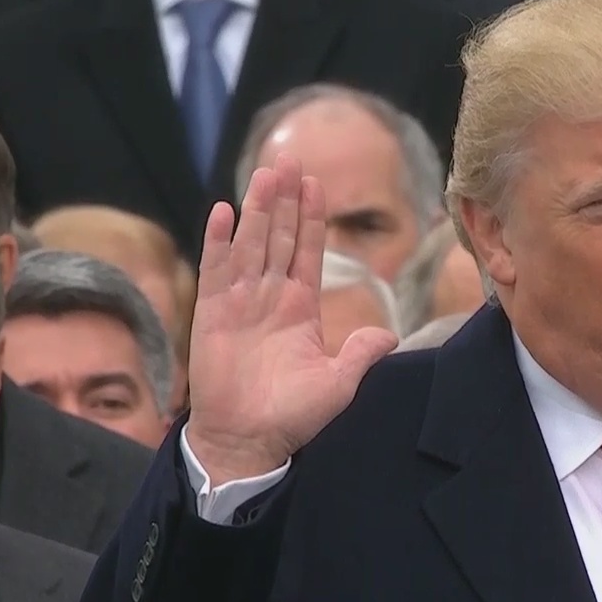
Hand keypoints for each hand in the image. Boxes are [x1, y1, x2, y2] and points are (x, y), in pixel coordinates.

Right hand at [186, 155, 397, 484]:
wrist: (248, 441)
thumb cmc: (292, 417)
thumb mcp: (339, 385)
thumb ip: (361, 355)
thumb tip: (389, 335)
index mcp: (300, 308)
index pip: (308, 251)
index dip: (312, 218)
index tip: (315, 183)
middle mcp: (270, 297)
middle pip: (280, 237)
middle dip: (286, 200)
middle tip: (290, 160)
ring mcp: (240, 303)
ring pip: (251, 245)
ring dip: (257, 209)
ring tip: (264, 173)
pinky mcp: (212, 314)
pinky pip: (216, 271)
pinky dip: (219, 241)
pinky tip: (223, 212)